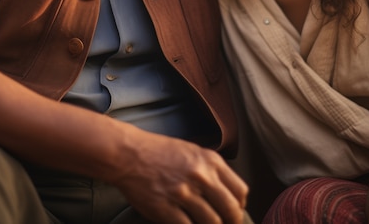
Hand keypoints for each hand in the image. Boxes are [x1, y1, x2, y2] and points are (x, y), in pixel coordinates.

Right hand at [111, 132, 248, 223]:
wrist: (129, 154)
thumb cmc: (159, 152)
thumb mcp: (192, 152)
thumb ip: (210, 170)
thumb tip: (226, 194)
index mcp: (209, 161)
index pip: (240, 191)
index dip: (239, 207)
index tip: (234, 213)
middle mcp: (200, 176)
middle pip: (231, 210)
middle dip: (231, 222)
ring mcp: (183, 193)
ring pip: (212, 222)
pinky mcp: (166, 209)